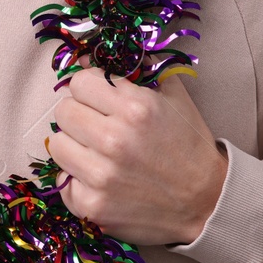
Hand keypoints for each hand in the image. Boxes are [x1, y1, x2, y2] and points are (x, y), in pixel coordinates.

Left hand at [45, 65, 226, 245]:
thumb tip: (88, 57)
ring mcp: (101, 176)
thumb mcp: (173, 95)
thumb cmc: (188, 145)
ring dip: (75, 145)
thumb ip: (137, 68)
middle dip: (80, 113)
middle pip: (63, 111)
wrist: (205, 200)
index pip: (79, 82)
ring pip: (57, 144)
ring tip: (98, 152)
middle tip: (98, 125)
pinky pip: (62, 180)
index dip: (90, 88)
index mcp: (135, 108)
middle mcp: (114, 140)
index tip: (100, 98)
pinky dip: (78, 178)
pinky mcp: (91, 206)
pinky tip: (100, 177)